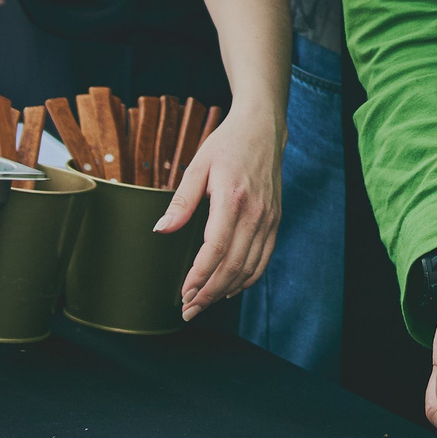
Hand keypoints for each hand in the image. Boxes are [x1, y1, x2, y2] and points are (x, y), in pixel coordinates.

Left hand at [159, 101, 282, 318]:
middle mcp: (255, 212)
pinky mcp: (275, 221)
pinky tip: (229, 287)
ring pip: (250, 267)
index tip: (183, 292)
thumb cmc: (227, 143)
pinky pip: (263, 259)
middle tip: (188, 309)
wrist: (264, 128)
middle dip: (208, 293)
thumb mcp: (198, 165)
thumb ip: (182, 200)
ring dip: (226, 290)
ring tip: (204, 302)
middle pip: (233, 265)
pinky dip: (247, 278)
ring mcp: (269, 218)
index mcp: (233, 198)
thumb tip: (162, 229)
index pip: (216, 248)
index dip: (199, 276)